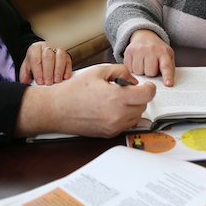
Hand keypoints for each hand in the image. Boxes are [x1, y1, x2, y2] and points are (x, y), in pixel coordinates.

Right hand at [16, 64, 156, 137]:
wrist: (57, 110)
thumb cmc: (73, 92)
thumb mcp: (98, 71)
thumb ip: (121, 71)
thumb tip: (132, 80)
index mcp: (116, 98)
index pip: (147, 95)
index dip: (149, 87)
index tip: (146, 85)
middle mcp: (118, 115)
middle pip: (143, 106)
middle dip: (139, 96)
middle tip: (126, 89)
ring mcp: (114, 127)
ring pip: (137, 116)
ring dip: (133, 107)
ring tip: (118, 98)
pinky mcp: (109, 134)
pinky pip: (126, 124)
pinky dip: (124, 116)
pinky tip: (112, 108)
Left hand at [19, 41, 71, 84]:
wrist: (42, 57)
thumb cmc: (34, 64)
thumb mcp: (26, 68)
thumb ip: (24, 75)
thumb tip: (24, 81)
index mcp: (35, 48)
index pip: (36, 59)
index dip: (38, 71)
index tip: (39, 82)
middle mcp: (46, 46)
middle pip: (48, 57)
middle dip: (48, 71)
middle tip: (48, 83)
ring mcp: (57, 49)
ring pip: (60, 56)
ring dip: (59, 70)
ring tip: (57, 81)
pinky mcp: (66, 54)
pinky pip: (68, 60)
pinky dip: (67, 69)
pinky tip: (65, 77)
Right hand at [124, 30, 174, 85]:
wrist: (145, 36)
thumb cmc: (158, 49)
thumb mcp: (168, 56)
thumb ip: (169, 69)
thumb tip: (167, 83)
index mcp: (164, 52)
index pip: (166, 66)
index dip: (167, 76)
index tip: (168, 84)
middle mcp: (151, 49)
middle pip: (150, 73)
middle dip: (151, 73)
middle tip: (152, 65)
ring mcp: (139, 49)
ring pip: (138, 72)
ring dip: (141, 71)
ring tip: (144, 63)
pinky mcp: (128, 51)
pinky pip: (129, 69)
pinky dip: (133, 68)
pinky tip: (137, 62)